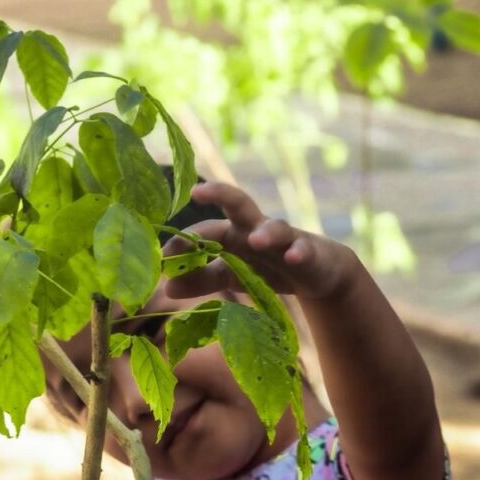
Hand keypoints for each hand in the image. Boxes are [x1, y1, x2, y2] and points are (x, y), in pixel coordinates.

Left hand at [162, 182, 356, 300]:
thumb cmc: (267, 267)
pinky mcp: (309, 252)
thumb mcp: (231, 275)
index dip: (184, 241)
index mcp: (234, 233)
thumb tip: (166, 289)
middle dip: (220, 193)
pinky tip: (294, 256)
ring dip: (265, 232)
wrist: (316, 272)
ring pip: (275, 227)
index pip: (205, 230)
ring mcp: (286, 239)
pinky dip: (299, 252)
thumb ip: (201, 279)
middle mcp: (257, 228)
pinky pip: (304, 250)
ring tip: (255, 241)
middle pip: (238, 203)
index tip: (162, 259)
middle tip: (198, 191)